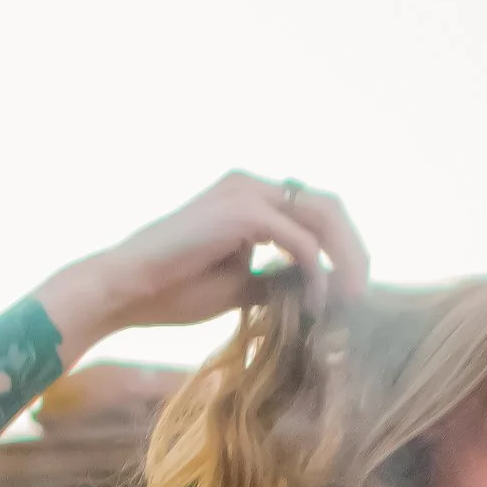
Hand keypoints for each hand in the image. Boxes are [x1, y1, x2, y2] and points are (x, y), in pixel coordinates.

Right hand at [43, 172, 369, 346]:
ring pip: (323, 215)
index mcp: (249, 197)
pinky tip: (318, 303)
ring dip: (346, 258)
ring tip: (352, 299)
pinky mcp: (242, 212)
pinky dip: (316, 271)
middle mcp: (251, 184)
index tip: (349, 293)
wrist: (123, 289)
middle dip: (354, 251)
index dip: (340, 250)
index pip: (314, 212)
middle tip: (362, 297)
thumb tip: (317, 290)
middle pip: (329, 207)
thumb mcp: (237, 286)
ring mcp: (247, 192)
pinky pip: (299, 239)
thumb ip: (277, 279)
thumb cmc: (169, 290)